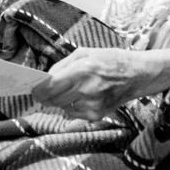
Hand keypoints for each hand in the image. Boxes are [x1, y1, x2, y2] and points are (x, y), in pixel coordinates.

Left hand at [31, 47, 169, 120]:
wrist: (136, 75)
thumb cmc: (109, 60)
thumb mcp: (84, 53)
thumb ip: (61, 66)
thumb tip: (45, 78)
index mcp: (81, 70)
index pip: (49, 87)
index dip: (37, 90)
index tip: (33, 89)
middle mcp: (85, 90)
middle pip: (52, 100)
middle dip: (46, 96)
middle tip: (48, 89)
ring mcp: (91, 105)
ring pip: (62, 108)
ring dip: (61, 100)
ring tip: (75, 89)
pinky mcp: (96, 115)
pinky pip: (73, 113)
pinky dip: (73, 106)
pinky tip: (85, 96)